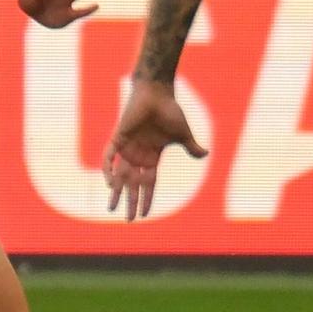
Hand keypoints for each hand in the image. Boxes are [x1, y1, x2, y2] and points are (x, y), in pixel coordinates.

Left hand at [103, 80, 208, 220]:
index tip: (144, 215)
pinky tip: (109, 184)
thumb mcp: (182, 134)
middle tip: (127, 220)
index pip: (148, 183)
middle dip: (131, 201)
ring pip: (119, 175)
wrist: (157, 92)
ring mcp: (127, 147)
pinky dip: (107, 169)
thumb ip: (191, 146)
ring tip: (111, 208)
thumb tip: (205, 155)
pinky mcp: (118, 136)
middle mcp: (138, 155)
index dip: (146, 199)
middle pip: (133, 184)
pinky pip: (109, 156)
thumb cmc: (169, 111)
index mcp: (152, 157)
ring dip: (116, 192)